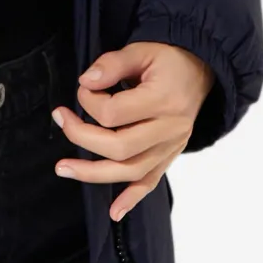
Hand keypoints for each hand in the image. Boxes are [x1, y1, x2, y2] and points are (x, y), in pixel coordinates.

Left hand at [51, 42, 215, 220]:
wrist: (201, 70)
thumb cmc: (168, 59)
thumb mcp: (141, 49)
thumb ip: (112, 64)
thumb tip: (85, 82)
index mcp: (163, 100)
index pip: (114, 113)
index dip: (89, 100)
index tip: (83, 87)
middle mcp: (170, 129)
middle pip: (119, 147)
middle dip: (82, 137)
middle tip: (61, 120)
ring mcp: (171, 146)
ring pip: (131, 171)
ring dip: (93, 174)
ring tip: (64, 168)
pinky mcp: (169, 155)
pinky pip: (151, 183)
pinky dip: (132, 199)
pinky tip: (114, 213)